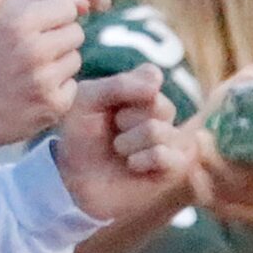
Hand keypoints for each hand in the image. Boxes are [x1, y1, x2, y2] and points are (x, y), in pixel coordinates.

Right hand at [0, 0, 83, 146]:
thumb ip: (41, 0)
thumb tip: (85, 2)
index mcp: (17, 21)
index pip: (66, 6)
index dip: (55, 16)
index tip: (39, 27)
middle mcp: (34, 48)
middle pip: (76, 32)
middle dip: (59, 40)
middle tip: (34, 52)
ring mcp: (46, 78)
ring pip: (76, 58)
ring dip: (59, 64)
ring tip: (34, 72)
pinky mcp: (55, 103)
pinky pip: (73, 85)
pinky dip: (59, 88)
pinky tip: (37, 90)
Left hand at [53, 67, 192, 220]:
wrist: (76, 177)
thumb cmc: (82, 134)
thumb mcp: (88, 100)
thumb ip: (119, 85)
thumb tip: (157, 82)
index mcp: (145, 90)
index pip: (150, 75)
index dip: (124, 90)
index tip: (104, 104)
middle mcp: (164, 112)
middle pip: (157, 103)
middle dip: (124, 118)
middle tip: (113, 130)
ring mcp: (174, 139)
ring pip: (155, 130)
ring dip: (126, 142)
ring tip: (119, 149)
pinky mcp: (177, 167)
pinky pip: (163, 155)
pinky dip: (139, 159)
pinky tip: (131, 164)